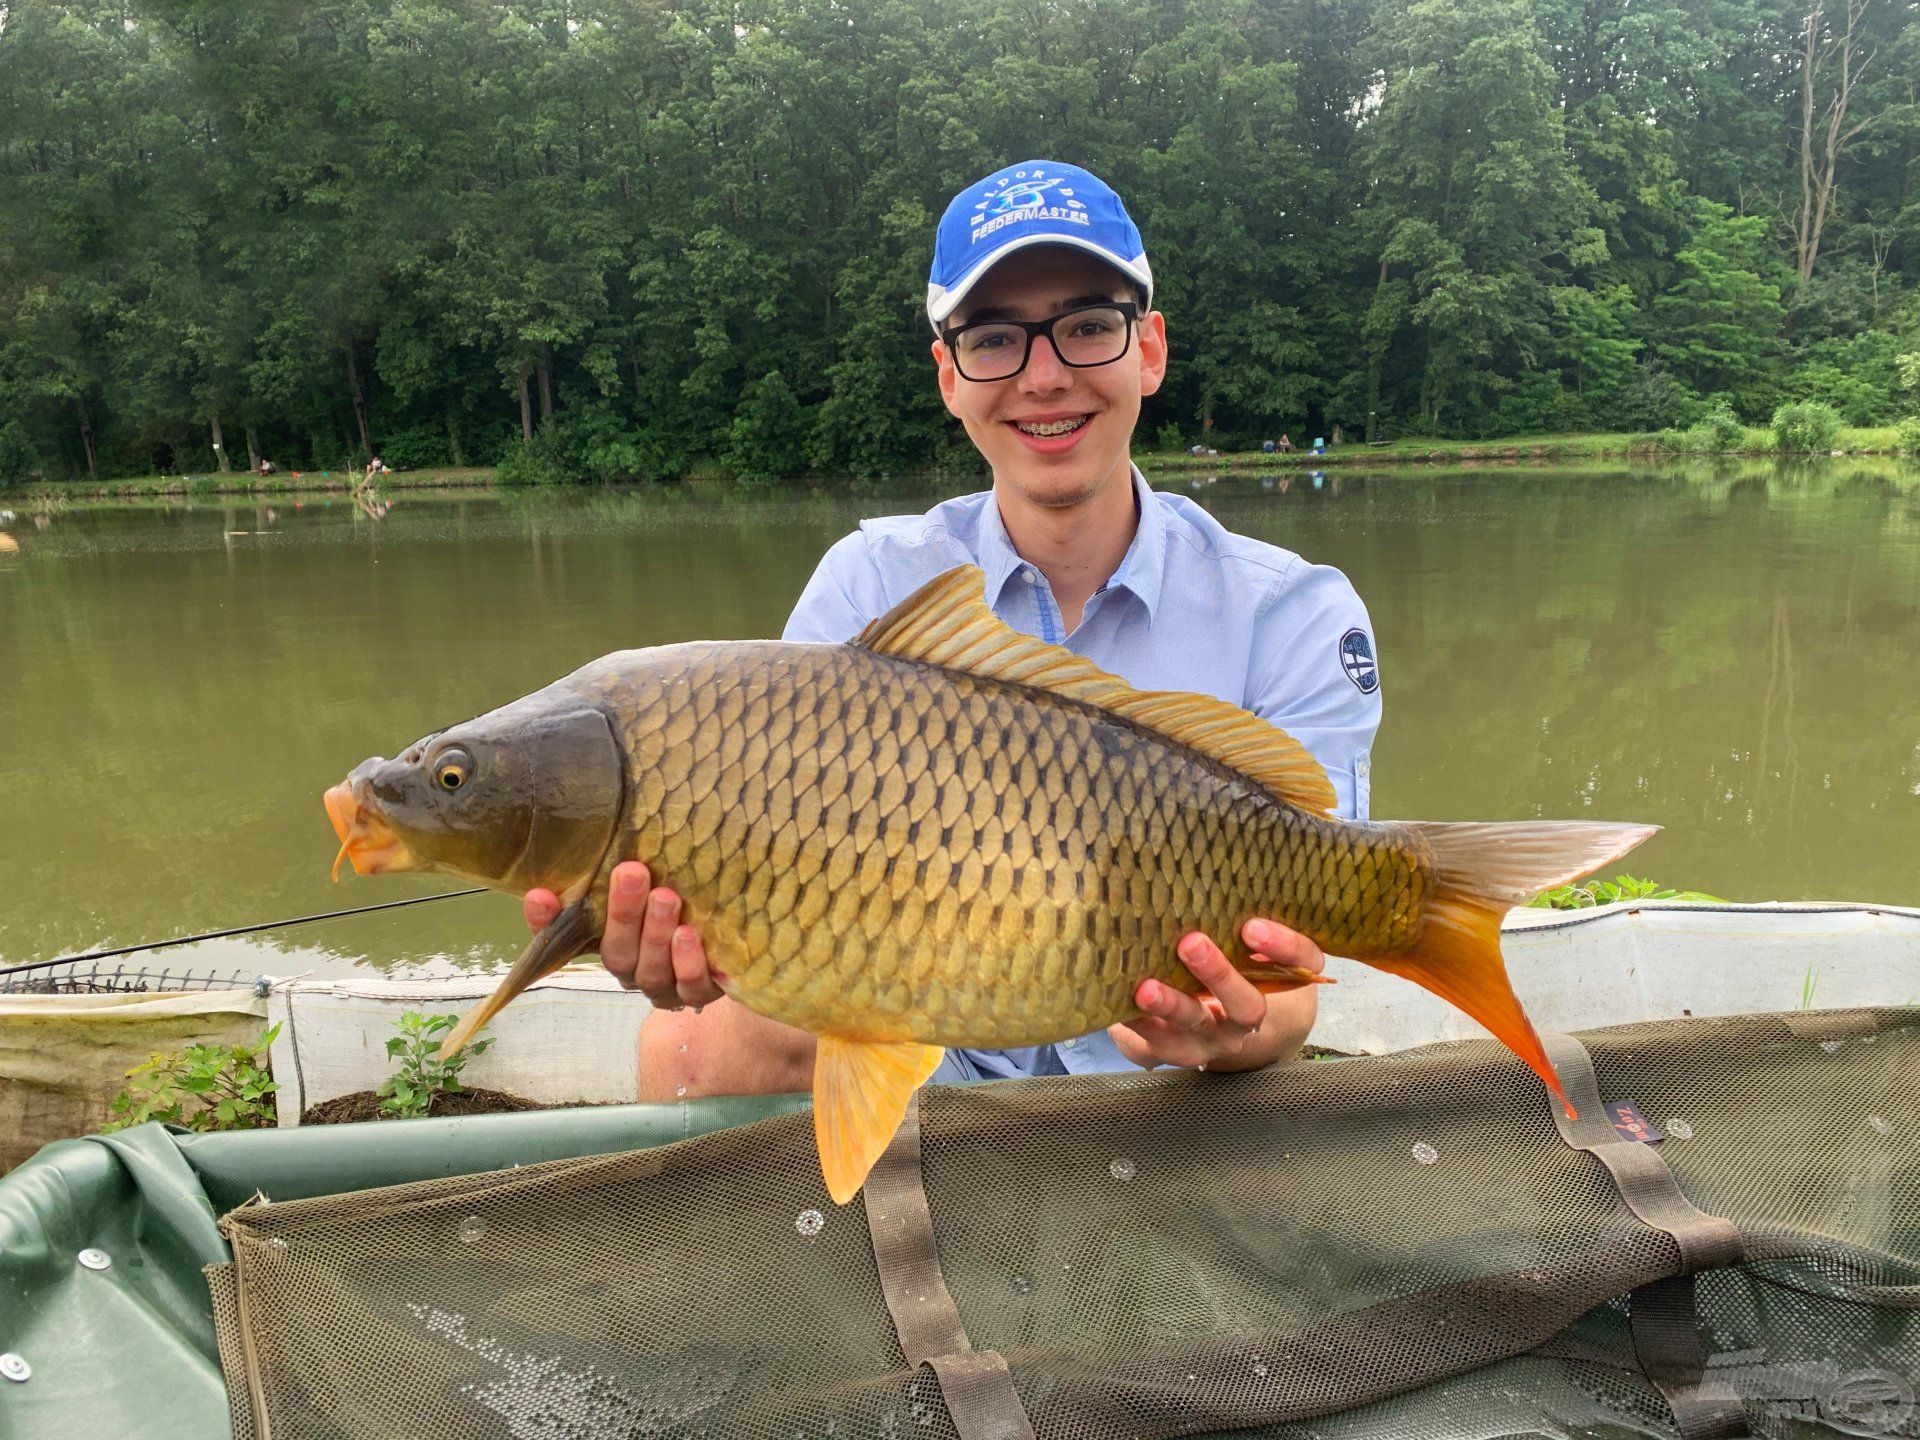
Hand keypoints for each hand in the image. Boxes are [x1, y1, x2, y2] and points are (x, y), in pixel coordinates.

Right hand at [523, 860, 722, 1009]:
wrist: (730, 939)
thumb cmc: (679, 898)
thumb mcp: (651, 880)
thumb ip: (622, 865)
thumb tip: (601, 827)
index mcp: (606, 940)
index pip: (560, 939)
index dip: (545, 922)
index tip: (540, 895)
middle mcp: (630, 967)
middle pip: (616, 951)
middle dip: (623, 913)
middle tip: (632, 873)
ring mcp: (663, 984)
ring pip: (651, 970)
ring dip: (656, 935)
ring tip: (667, 897)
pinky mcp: (698, 993)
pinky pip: (690, 987)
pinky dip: (689, 964)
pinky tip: (690, 935)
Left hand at [1107, 918, 1324, 1071]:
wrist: (1216, 1026)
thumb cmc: (1223, 961)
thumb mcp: (1238, 939)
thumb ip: (1230, 913)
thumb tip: (1195, 856)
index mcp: (1275, 982)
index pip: (1301, 963)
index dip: (1283, 947)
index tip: (1251, 927)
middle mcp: (1244, 1019)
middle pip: (1246, 1007)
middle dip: (1218, 976)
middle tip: (1190, 943)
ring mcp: (1208, 1041)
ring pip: (1196, 1031)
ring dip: (1171, 1008)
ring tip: (1145, 988)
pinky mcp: (1169, 1052)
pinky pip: (1152, 1049)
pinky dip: (1132, 1028)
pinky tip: (1114, 1008)